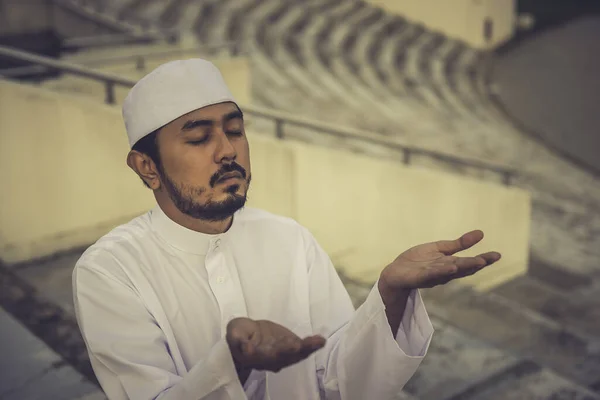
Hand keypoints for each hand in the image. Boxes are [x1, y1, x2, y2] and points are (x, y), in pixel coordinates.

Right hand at [226, 318, 325, 373]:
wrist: (247, 334)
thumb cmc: (239, 333)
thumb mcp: (234, 333)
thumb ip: (238, 340)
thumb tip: (248, 350)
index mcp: (257, 356)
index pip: (266, 357)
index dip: (274, 354)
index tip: (282, 348)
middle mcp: (272, 359)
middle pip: (285, 357)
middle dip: (294, 352)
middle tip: (301, 346)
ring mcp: (284, 353)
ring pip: (297, 354)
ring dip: (308, 349)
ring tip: (319, 342)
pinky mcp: (291, 345)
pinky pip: (303, 347)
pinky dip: (312, 345)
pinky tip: (321, 340)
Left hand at [380, 230, 500, 290]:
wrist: (396, 272)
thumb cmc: (418, 261)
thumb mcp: (440, 249)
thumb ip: (459, 244)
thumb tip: (481, 233)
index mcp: (450, 264)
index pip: (469, 263)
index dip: (483, 260)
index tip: (497, 255)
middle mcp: (444, 272)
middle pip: (462, 268)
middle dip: (475, 264)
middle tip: (489, 259)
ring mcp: (432, 276)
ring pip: (449, 272)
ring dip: (462, 267)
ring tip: (476, 262)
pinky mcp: (419, 277)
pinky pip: (431, 274)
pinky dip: (441, 271)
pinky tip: (450, 266)